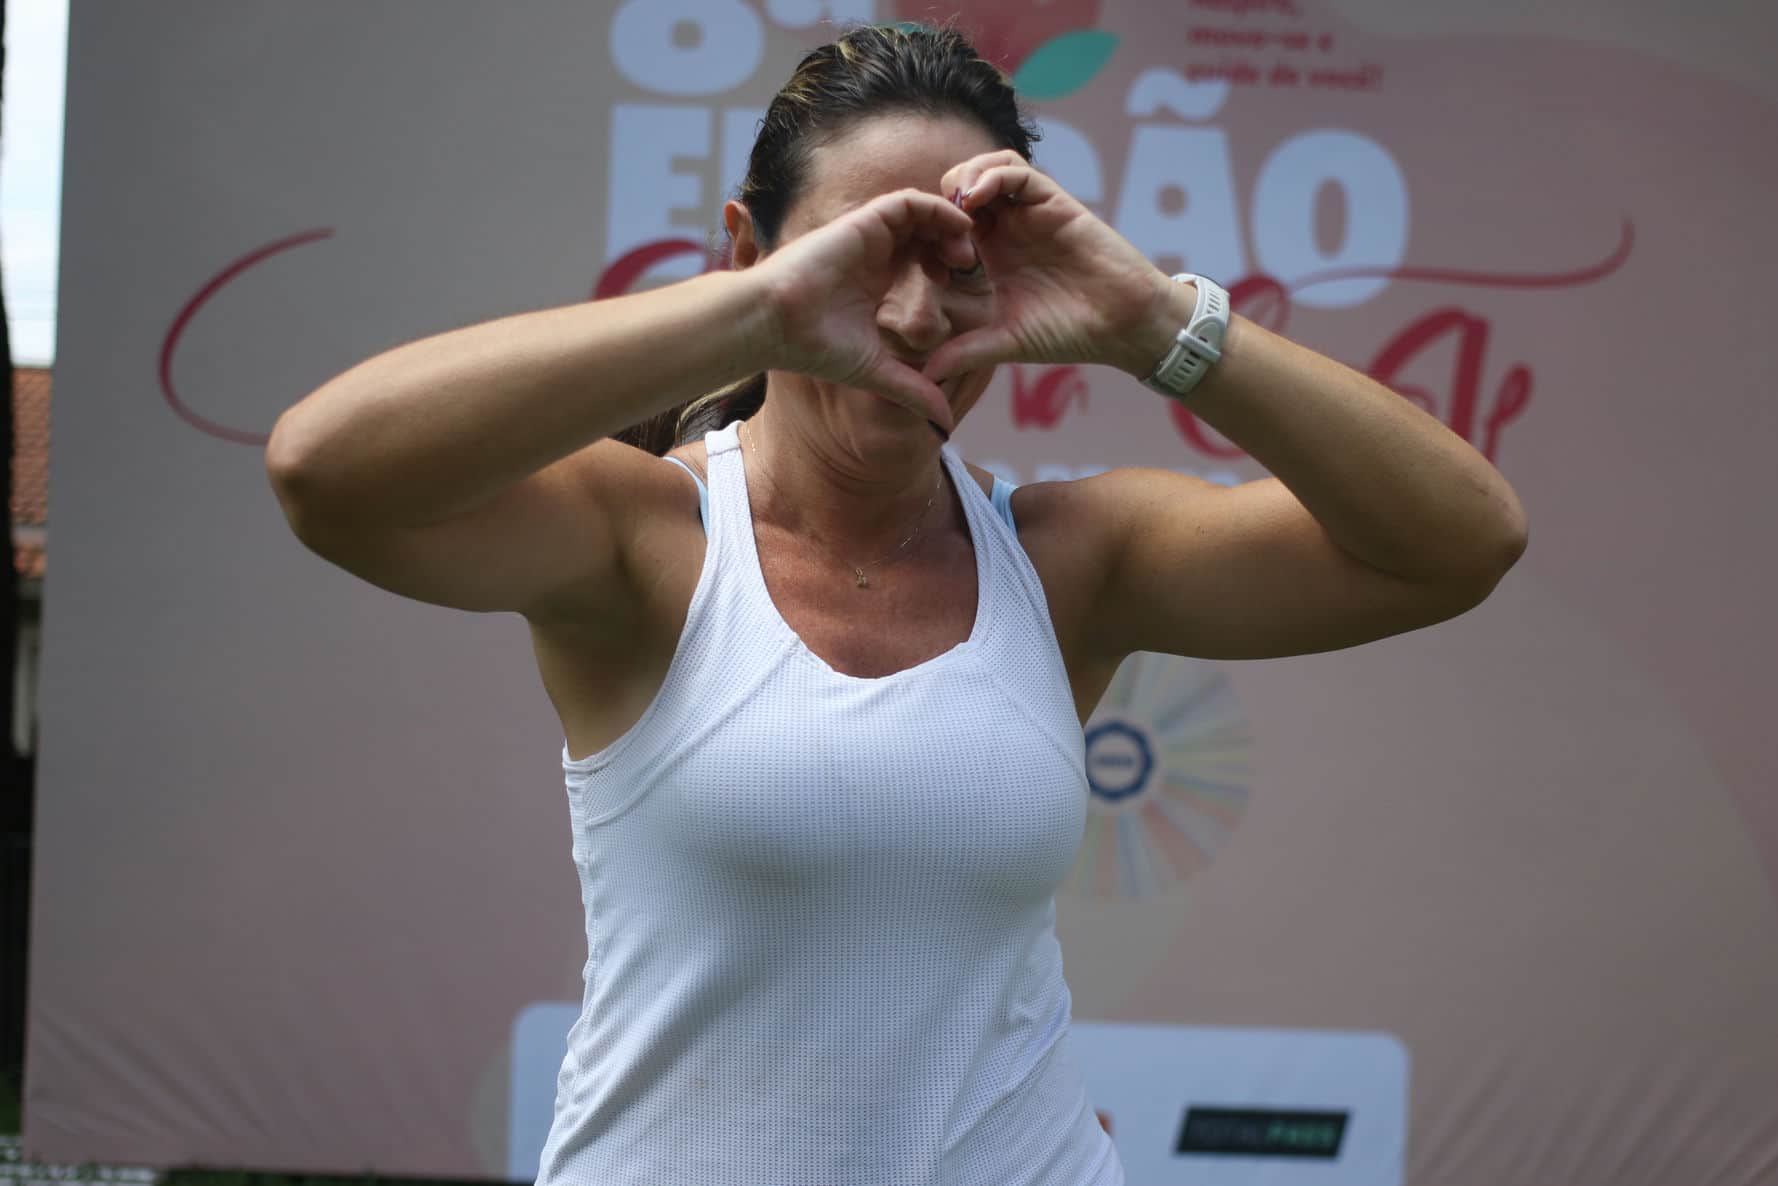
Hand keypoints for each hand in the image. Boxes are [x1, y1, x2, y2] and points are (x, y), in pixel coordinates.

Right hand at [751, 188, 977, 431]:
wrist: (776, 324)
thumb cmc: (816, 349)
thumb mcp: (878, 373)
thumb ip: (913, 390)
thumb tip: (944, 424)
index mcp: (876, 284)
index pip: (921, 263)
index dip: (950, 271)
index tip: (971, 291)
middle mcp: (874, 257)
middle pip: (926, 235)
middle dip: (955, 245)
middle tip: (973, 268)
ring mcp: (869, 237)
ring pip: (921, 214)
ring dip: (951, 225)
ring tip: (967, 253)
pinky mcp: (864, 221)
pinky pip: (908, 202)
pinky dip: (936, 208)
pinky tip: (956, 228)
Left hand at [923, 151, 1175, 383]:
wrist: (1121, 325)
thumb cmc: (1069, 332)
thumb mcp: (1007, 341)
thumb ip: (967, 352)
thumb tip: (928, 378)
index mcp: (993, 252)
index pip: (949, 222)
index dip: (929, 233)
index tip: (924, 262)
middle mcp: (1010, 226)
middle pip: (963, 186)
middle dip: (940, 200)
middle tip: (933, 229)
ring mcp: (1031, 211)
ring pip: (987, 169)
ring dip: (963, 179)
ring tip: (953, 208)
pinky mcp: (1054, 201)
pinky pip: (1016, 171)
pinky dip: (991, 176)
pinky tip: (975, 200)